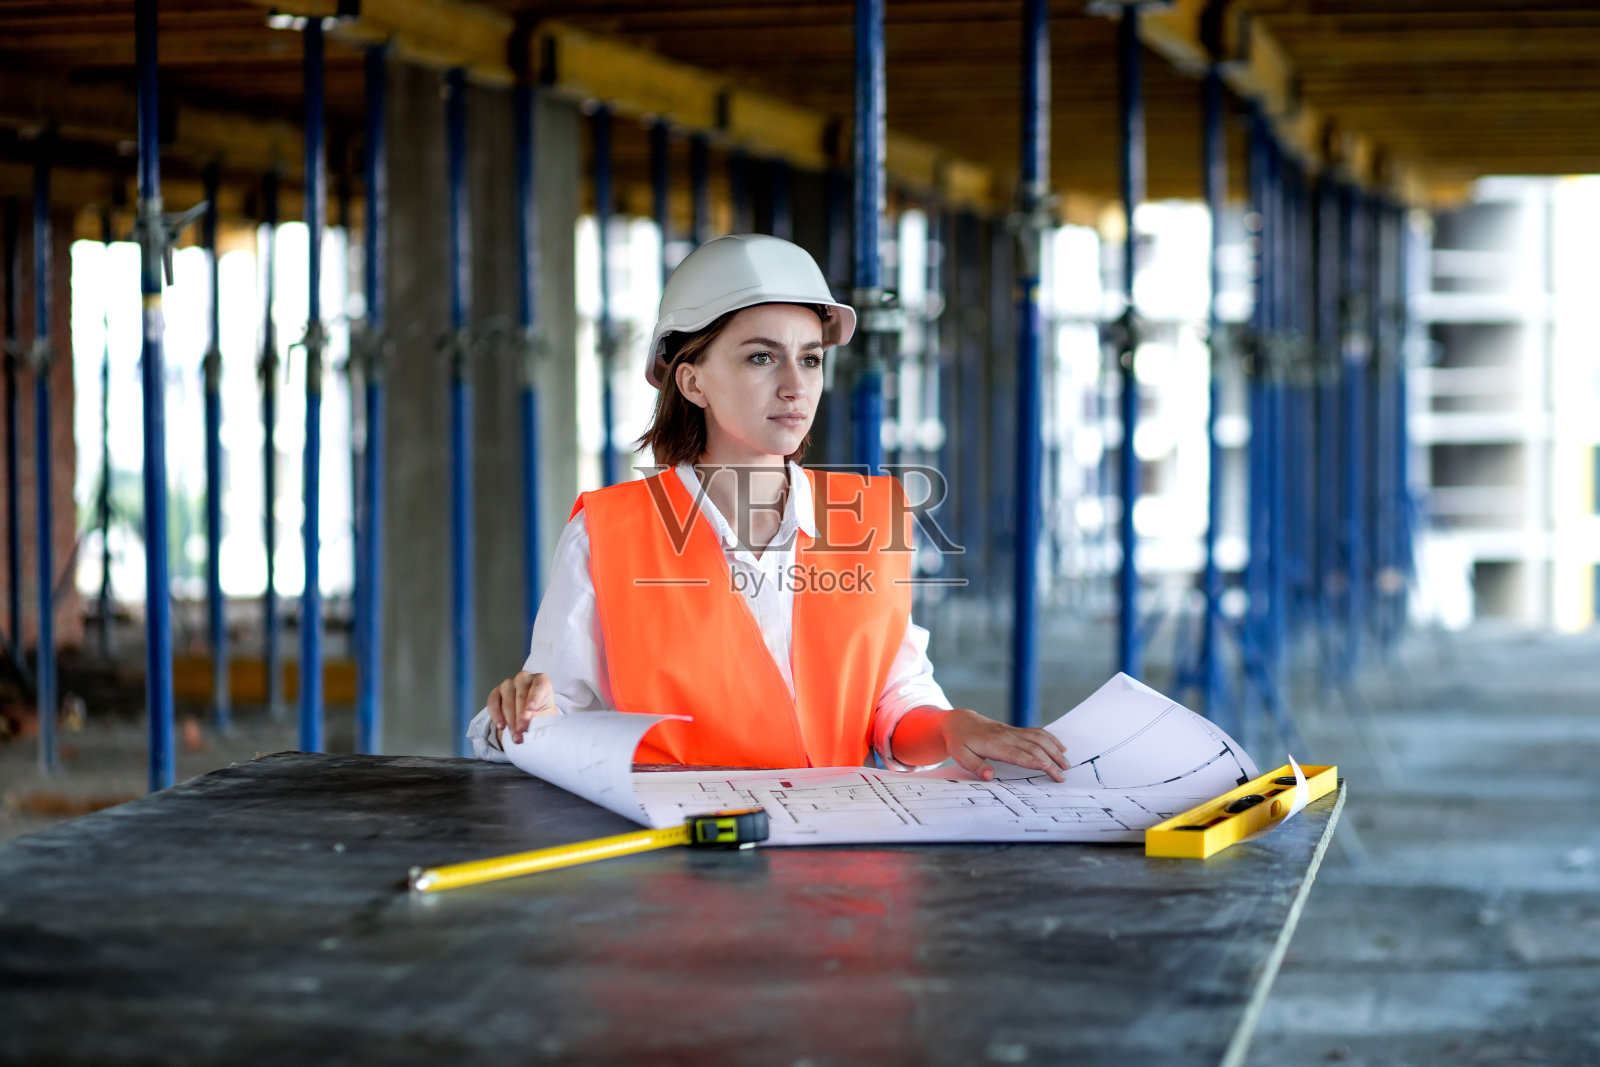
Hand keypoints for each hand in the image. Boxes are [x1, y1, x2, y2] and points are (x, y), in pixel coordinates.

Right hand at [485, 671, 559, 744]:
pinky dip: (496, 715)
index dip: (534, 699)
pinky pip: (493, 702)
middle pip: (521, 696)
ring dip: (510, 720)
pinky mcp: (496, 692)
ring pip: (507, 701)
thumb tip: (529, 720)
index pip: (538, 687)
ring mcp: (508, 684)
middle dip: (521, 717)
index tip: (531, 711)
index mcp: (541, 680)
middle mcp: (524, 678)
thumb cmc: (541, 712)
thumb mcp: (547, 716)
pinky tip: (501, 726)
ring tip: (516, 735)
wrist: (530, 715)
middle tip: (522, 731)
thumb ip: (541, 717)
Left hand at [938, 708, 1069, 782]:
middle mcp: (1007, 736)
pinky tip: (1060, 747)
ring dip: (1054, 749)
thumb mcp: (960, 756)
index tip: (1050, 771)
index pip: (1019, 755)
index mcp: (994, 744)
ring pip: (1039, 738)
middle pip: (1034, 747)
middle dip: (1051, 761)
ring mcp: (1012, 731)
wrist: (960, 721)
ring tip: (1066, 763)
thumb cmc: (960, 741)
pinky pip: (1036, 732)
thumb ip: (976, 766)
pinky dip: (1050, 739)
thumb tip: (990, 776)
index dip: (1036, 762)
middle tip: (1063, 776)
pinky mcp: (1015, 729)